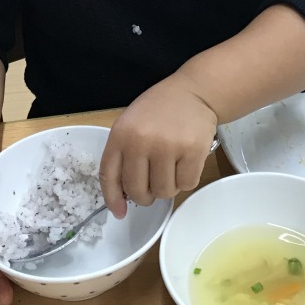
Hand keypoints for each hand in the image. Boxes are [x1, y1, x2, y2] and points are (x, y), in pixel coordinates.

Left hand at [100, 74, 217, 217]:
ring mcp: (168, 147)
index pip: (109, 176)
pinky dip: (186, 180)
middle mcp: (141, 141)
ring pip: (163, 192)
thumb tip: (121, 201)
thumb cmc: (159, 110)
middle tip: (153, 184)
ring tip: (172, 167)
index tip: (120, 212)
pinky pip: (186, 185)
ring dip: (168, 187)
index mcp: (121, 134)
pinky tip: (186, 162)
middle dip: (145, 195)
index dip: (113, 199)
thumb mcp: (131, 124)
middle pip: (137, 191)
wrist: (195, 92)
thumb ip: (123, 156)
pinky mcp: (193, 151)